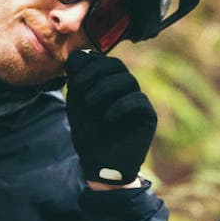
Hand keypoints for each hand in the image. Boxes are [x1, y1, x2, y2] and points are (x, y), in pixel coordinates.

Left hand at [66, 51, 156, 184]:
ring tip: (90, 103)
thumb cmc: (88, 135)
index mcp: (108, 82)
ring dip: (105, 87)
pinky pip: (139, 101)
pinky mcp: (147, 117)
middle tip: (80, 89)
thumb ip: (77, 81)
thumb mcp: (76, 105)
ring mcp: (138, 101)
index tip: (72, 76)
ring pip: (128, 80)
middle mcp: (125, 89)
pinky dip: (120, 106)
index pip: (103, 60)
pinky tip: (106, 118)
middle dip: (94, 73)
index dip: (88, 63)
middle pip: (116, 65)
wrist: (100, 165)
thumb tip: (76, 55)